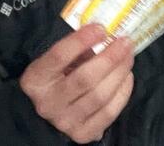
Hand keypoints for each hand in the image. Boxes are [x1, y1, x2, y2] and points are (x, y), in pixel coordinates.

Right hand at [18, 24, 134, 143]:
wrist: (47, 113)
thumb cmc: (53, 79)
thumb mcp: (54, 63)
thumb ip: (74, 51)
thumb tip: (104, 36)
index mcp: (35, 80)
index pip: (59, 56)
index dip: (81, 40)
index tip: (101, 28)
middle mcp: (47, 103)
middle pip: (85, 78)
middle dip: (109, 58)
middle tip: (125, 42)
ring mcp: (65, 121)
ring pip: (100, 96)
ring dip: (119, 73)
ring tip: (128, 57)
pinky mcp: (82, 134)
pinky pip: (109, 112)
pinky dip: (123, 92)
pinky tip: (126, 77)